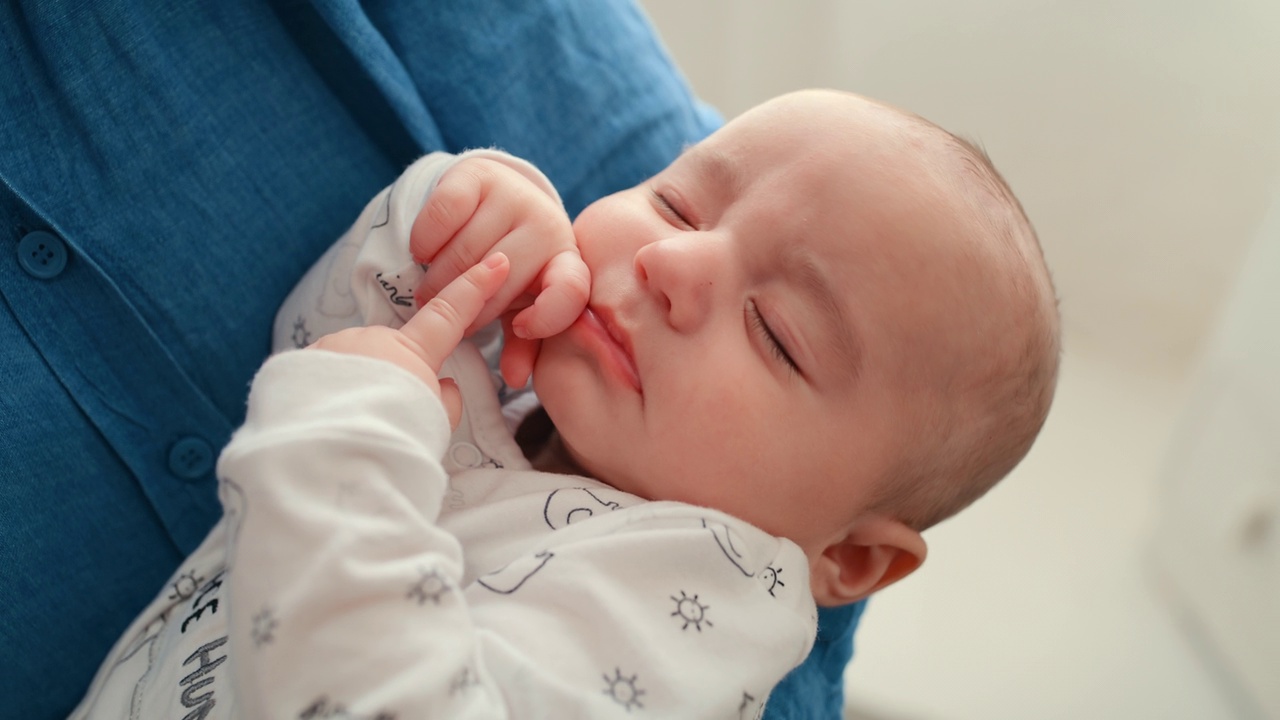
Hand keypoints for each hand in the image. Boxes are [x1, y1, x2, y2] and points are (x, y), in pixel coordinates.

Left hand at [309, 254, 509, 429]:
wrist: (327, 459)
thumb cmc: (390, 443)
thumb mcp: (433, 427)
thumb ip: (443, 399)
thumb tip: (442, 385)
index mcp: (409, 352)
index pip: (449, 313)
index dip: (474, 286)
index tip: (495, 262)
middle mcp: (369, 339)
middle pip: (390, 350)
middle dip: (391, 374)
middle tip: (387, 414)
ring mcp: (332, 347)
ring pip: (354, 360)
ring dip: (356, 383)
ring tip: (352, 422)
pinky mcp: (300, 363)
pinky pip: (323, 372)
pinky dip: (328, 390)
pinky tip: (327, 418)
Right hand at [410, 157, 588, 388]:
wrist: (495, 199)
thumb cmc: (511, 268)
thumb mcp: (520, 303)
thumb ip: (522, 341)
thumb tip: (515, 378)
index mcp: (566, 263)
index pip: (571, 292)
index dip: (546, 317)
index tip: (518, 327)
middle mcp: (547, 225)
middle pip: (500, 280)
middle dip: (466, 304)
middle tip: (444, 312)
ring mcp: (513, 196)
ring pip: (465, 253)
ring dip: (438, 279)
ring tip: (430, 289)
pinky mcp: (476, 175)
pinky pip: (442, 218)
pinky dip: (425, 243)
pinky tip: (424, 252)